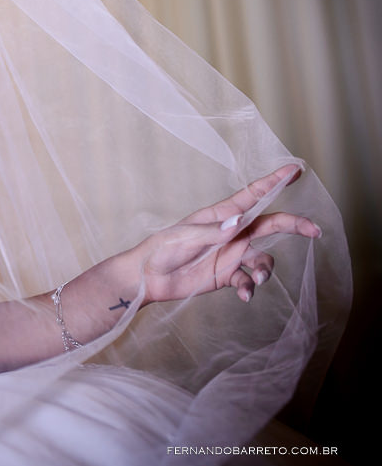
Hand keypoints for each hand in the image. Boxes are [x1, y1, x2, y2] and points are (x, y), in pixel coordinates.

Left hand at [132, 165, 320, 303]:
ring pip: (264, 257)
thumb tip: (240, 221)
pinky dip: (250, 287)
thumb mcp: (185, 237)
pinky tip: (244, 295)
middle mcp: (231, 233)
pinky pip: (248, 280)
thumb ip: (213, 232)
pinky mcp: (227, 275)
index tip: (295, 170)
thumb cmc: (162, 249)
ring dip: (266, 269)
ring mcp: (231, 254)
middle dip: (294, 225)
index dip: (274, 182)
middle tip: (315, 231)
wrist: (149, 278)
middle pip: (270, 224)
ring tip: (258, 279)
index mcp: (221, 215)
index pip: (252, 195)